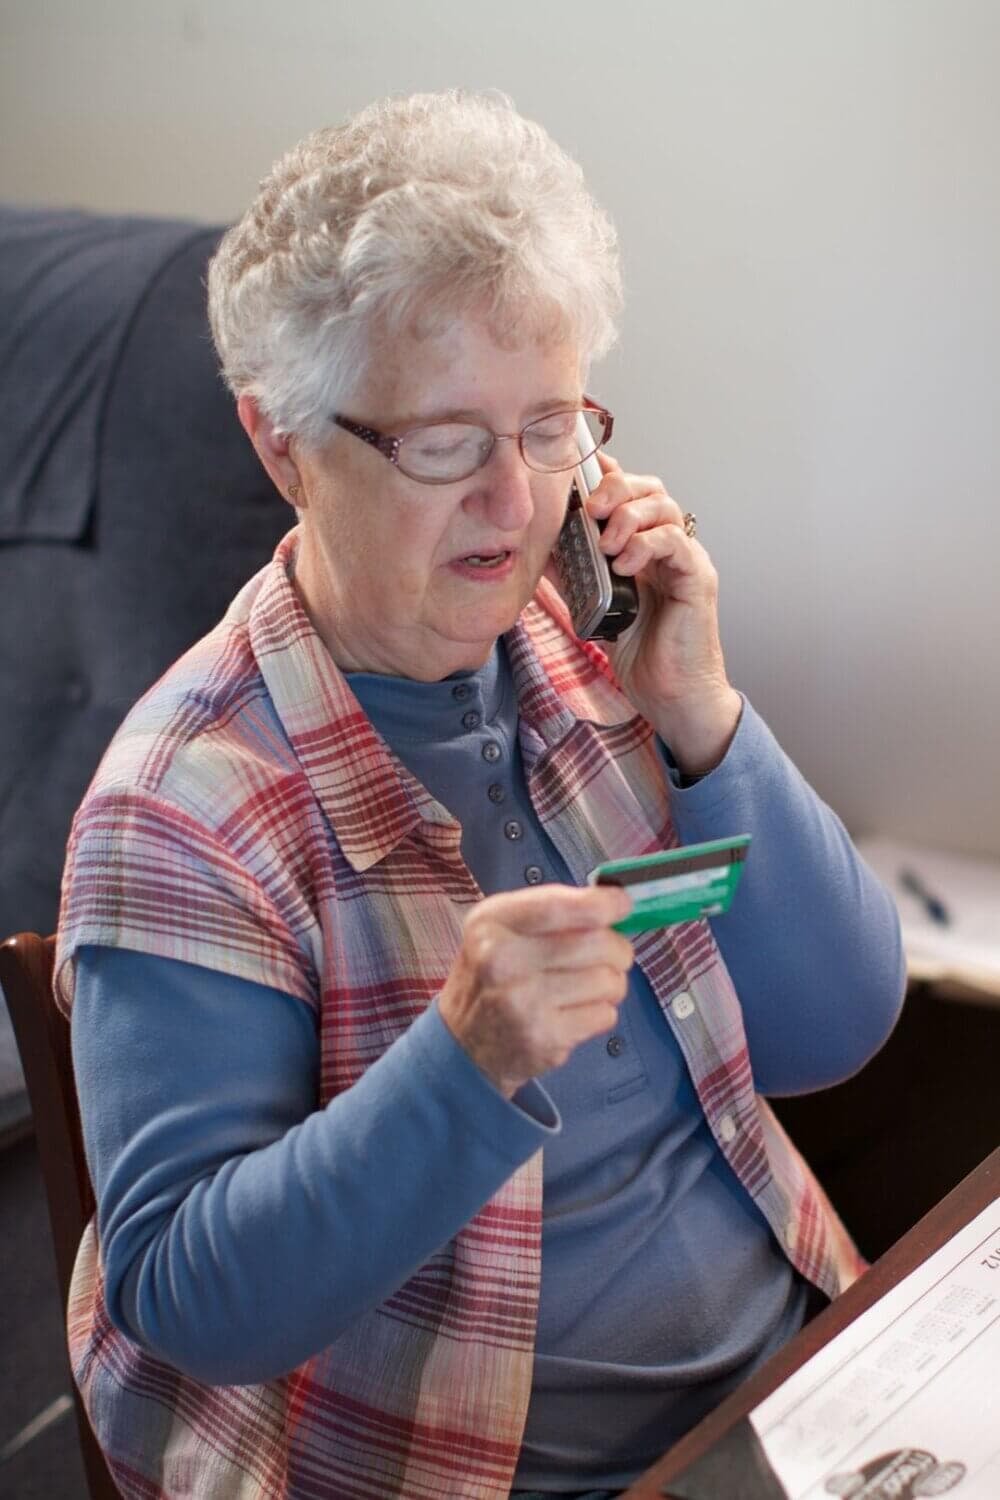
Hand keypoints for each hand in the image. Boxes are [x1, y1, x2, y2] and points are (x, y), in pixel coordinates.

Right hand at [438, 884, 633, 1097]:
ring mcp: (523, 1003)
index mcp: (492, 923)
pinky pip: (605, 1015)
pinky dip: (602, 1011)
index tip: (622, 904)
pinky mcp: (544, 1038)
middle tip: (613, 954)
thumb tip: (613, 901)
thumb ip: (551, 908)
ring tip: (591, 985)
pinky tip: (578, 1010)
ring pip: (608, 981)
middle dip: (618, 948)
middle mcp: (502, 960)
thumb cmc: (492, 976)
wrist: (463, 1043)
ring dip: (612, 982)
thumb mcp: (501, 928)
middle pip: (596, 944)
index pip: (559, 907)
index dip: (602, 904)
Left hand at [585, 453, 741, 772]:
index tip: (579, 473)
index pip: (632, 493)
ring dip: (628, 516)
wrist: (671, 696)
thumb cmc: (641, 654)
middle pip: (651, 488)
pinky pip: (675, 542)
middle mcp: (668, 547)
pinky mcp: (698, 578)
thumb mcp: (594, 606)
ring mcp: (686, 560)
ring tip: (605, 544)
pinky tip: (624, 564)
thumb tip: (540, 547)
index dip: (608, 476)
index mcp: (645, 546)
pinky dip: (645, 544)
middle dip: (616, 489)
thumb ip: (574, 574)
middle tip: (590, 509)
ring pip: (664, 507)